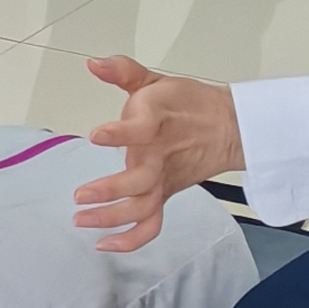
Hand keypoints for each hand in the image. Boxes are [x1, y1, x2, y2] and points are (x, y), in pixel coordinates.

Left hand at [72, 55, 243, 249]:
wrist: (228, 127)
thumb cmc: (187, 104)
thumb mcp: (155, 81)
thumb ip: (123, 71)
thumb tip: (94, 63)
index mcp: (156, 123)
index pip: (140, 128)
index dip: (119, 133)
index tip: (97, 135)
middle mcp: (159, 156)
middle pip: (141, 181)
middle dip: (110, 190)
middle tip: (80, 195)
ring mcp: (163, 180)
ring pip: (143, 207)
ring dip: (112, 218)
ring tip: (81, 219)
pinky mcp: (165, 194)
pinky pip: (151, 224)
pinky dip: (131, 239)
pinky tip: (104, 244)